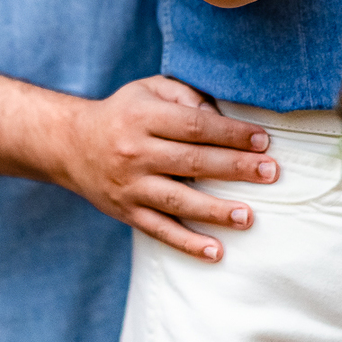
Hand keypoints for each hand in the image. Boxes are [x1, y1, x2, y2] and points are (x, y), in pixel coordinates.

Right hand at [55, 76, 278, 260]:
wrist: (70, 145)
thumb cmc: (123, 113)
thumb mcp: (148, 89)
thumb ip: (185, 95)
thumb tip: (220, 116)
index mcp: (143, 117)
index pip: (193, 125)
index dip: (230, 133)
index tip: (262, 141)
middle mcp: (135, 152)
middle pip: (191, 161)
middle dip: (234, 168)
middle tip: (271, 173)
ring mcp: (130, 186)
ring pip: (178, 200)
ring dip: (215, 210)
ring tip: (248, 216)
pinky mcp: (127, 212)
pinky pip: (160, 230)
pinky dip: (187, 243)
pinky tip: (215, 251)